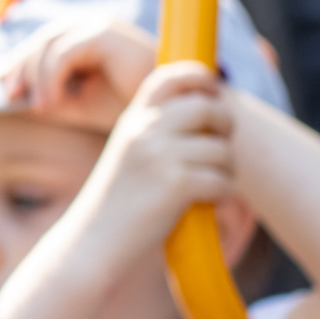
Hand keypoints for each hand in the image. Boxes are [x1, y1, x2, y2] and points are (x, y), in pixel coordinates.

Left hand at [3, 19, 158, 132]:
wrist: (168, 111)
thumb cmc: (125, 105)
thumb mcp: (77, 103)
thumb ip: (47, 95)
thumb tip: (12, 95)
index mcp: (83, 37)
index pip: (41, 43)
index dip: (18, 62)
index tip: (4, 87)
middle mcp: (90, 26)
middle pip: (41, 40)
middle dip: (20, 67)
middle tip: (10, 94)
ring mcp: (99, 26)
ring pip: (49, 45)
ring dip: (36, 77)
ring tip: (38, 107)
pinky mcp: (106, 34)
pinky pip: (65, 52)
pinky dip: (52, 78)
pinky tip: (53, 102)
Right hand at [75, 61, 236, 265]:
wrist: (93, 241)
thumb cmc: (117, 203)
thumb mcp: (129, 153)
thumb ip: (157, 130)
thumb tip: (210, 110)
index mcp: (133, 120)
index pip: (171, 77)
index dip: (201, 78)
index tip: (213, 94)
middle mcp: (145, 131)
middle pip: (208, 108)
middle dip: (225, 128)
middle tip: (218, 150)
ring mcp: (160, 156)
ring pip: (222, 150)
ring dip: (226, 170)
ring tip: (209, 185)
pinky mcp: (175, 184)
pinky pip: (223, 181)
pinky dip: (223, 194)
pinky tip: (206, 203)